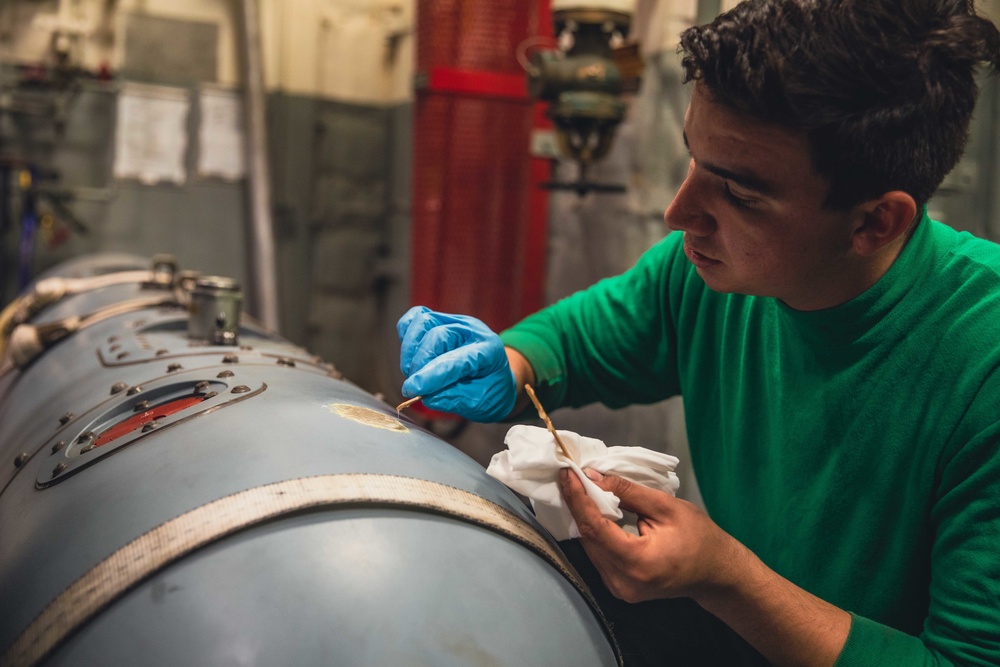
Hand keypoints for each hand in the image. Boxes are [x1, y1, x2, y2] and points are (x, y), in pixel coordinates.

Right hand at [397, 306, 515, 421]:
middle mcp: (472, 329)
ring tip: (412, 373)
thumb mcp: (480, 402)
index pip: (455, 359)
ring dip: (410, 350)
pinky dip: (407, 334)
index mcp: (489, 350)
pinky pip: (416, 316)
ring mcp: (455, 321)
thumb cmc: (490, 389)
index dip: (431, 375)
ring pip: (423, 322)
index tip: (412, 390)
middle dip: (419, 363)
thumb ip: (454, 398)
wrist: (496, 377)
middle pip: (437, 335)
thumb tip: (426, 395)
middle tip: (415, 387)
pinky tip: (410, 355)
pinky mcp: (440, 319)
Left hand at [558, 468, 744, 602]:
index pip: (595, 528)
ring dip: (585, 518)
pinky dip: (595, 532)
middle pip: (589, 538)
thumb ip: (627, 492)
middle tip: (571, 476)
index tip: (568, 474)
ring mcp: (619, 589)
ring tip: (580, 489)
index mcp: (638, 563)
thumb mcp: (667, 507)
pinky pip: (598, 555)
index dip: (578, 498)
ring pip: (590, 547)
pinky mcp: (618, 587)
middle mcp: (622, 581)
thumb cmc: (700, 538)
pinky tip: (595, 511)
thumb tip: (593, 477)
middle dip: (578, 505)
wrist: (716, 573)